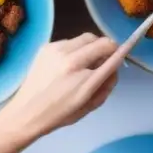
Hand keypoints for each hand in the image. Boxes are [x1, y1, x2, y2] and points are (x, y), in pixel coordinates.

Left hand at [0, 34, 118, 143]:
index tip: (127, 50)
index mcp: (84, 82)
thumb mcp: (88, 107)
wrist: (25, 112)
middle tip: (106, 58)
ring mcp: (58, 51)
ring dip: (92, 46)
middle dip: (109, 48)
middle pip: (102, 42)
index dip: (122, 52)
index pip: (112, 59)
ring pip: (87, 37)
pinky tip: (67, 62)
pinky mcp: (47, 46)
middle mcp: (73, 62)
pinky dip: (76, 48)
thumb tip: (115, 67)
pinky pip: (71, 41)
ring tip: (86, 60)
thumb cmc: (59, 115)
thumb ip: (105, 87)